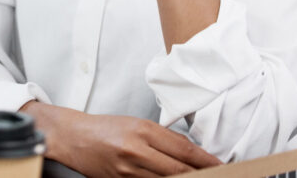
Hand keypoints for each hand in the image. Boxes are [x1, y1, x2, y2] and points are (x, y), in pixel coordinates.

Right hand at [22, 102, 220, 176]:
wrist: (73, 136)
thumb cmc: (105, 128)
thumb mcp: (135, 124)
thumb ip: (163, 138)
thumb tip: (192, 153)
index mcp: (143, 129)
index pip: (184, 150)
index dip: (208, 162)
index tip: (224, 167)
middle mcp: (137, 150)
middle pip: (180, 171)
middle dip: (202, 177)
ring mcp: (129, 170)